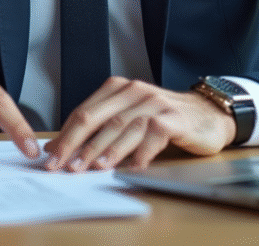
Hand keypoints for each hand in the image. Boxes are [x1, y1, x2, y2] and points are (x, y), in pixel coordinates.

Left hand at [44, 77, 235, 171]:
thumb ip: (99, 128)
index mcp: (118, 89)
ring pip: (123, 127)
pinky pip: (153, 135)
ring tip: (92, 167)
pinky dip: (140, 153)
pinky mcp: (174, 118)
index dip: (66, 136)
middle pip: (98, 118)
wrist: (207, 113)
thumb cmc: (163, 117)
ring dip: (106, 149)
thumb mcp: (129, 117)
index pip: (84, 112)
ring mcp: (155, 104)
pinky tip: (131, 168)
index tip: (51, 157)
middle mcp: (134, 92)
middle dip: (77, 144)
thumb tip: (62, 148)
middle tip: (64, 165)